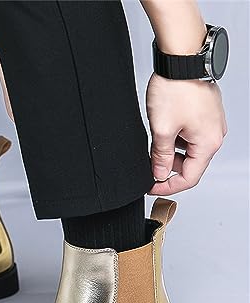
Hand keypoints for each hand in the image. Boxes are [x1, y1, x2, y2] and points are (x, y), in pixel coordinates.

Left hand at [146, 72, 226, 194]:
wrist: (181, 57)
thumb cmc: (176, 88)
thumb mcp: (162, 130)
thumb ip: (160, 156)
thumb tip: (158, 173)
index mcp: (208, 143)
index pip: (189, 178)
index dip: (167, 186)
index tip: (151, 187)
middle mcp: (214, 134)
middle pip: (189, 164)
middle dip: (167, 167)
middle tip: (148, 164)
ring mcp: (210, 123)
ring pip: (187, 149)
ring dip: (169, 151)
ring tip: (153, 142)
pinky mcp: (203, 114)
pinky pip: (189, 135)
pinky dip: (174, 138)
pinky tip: (161, 130)